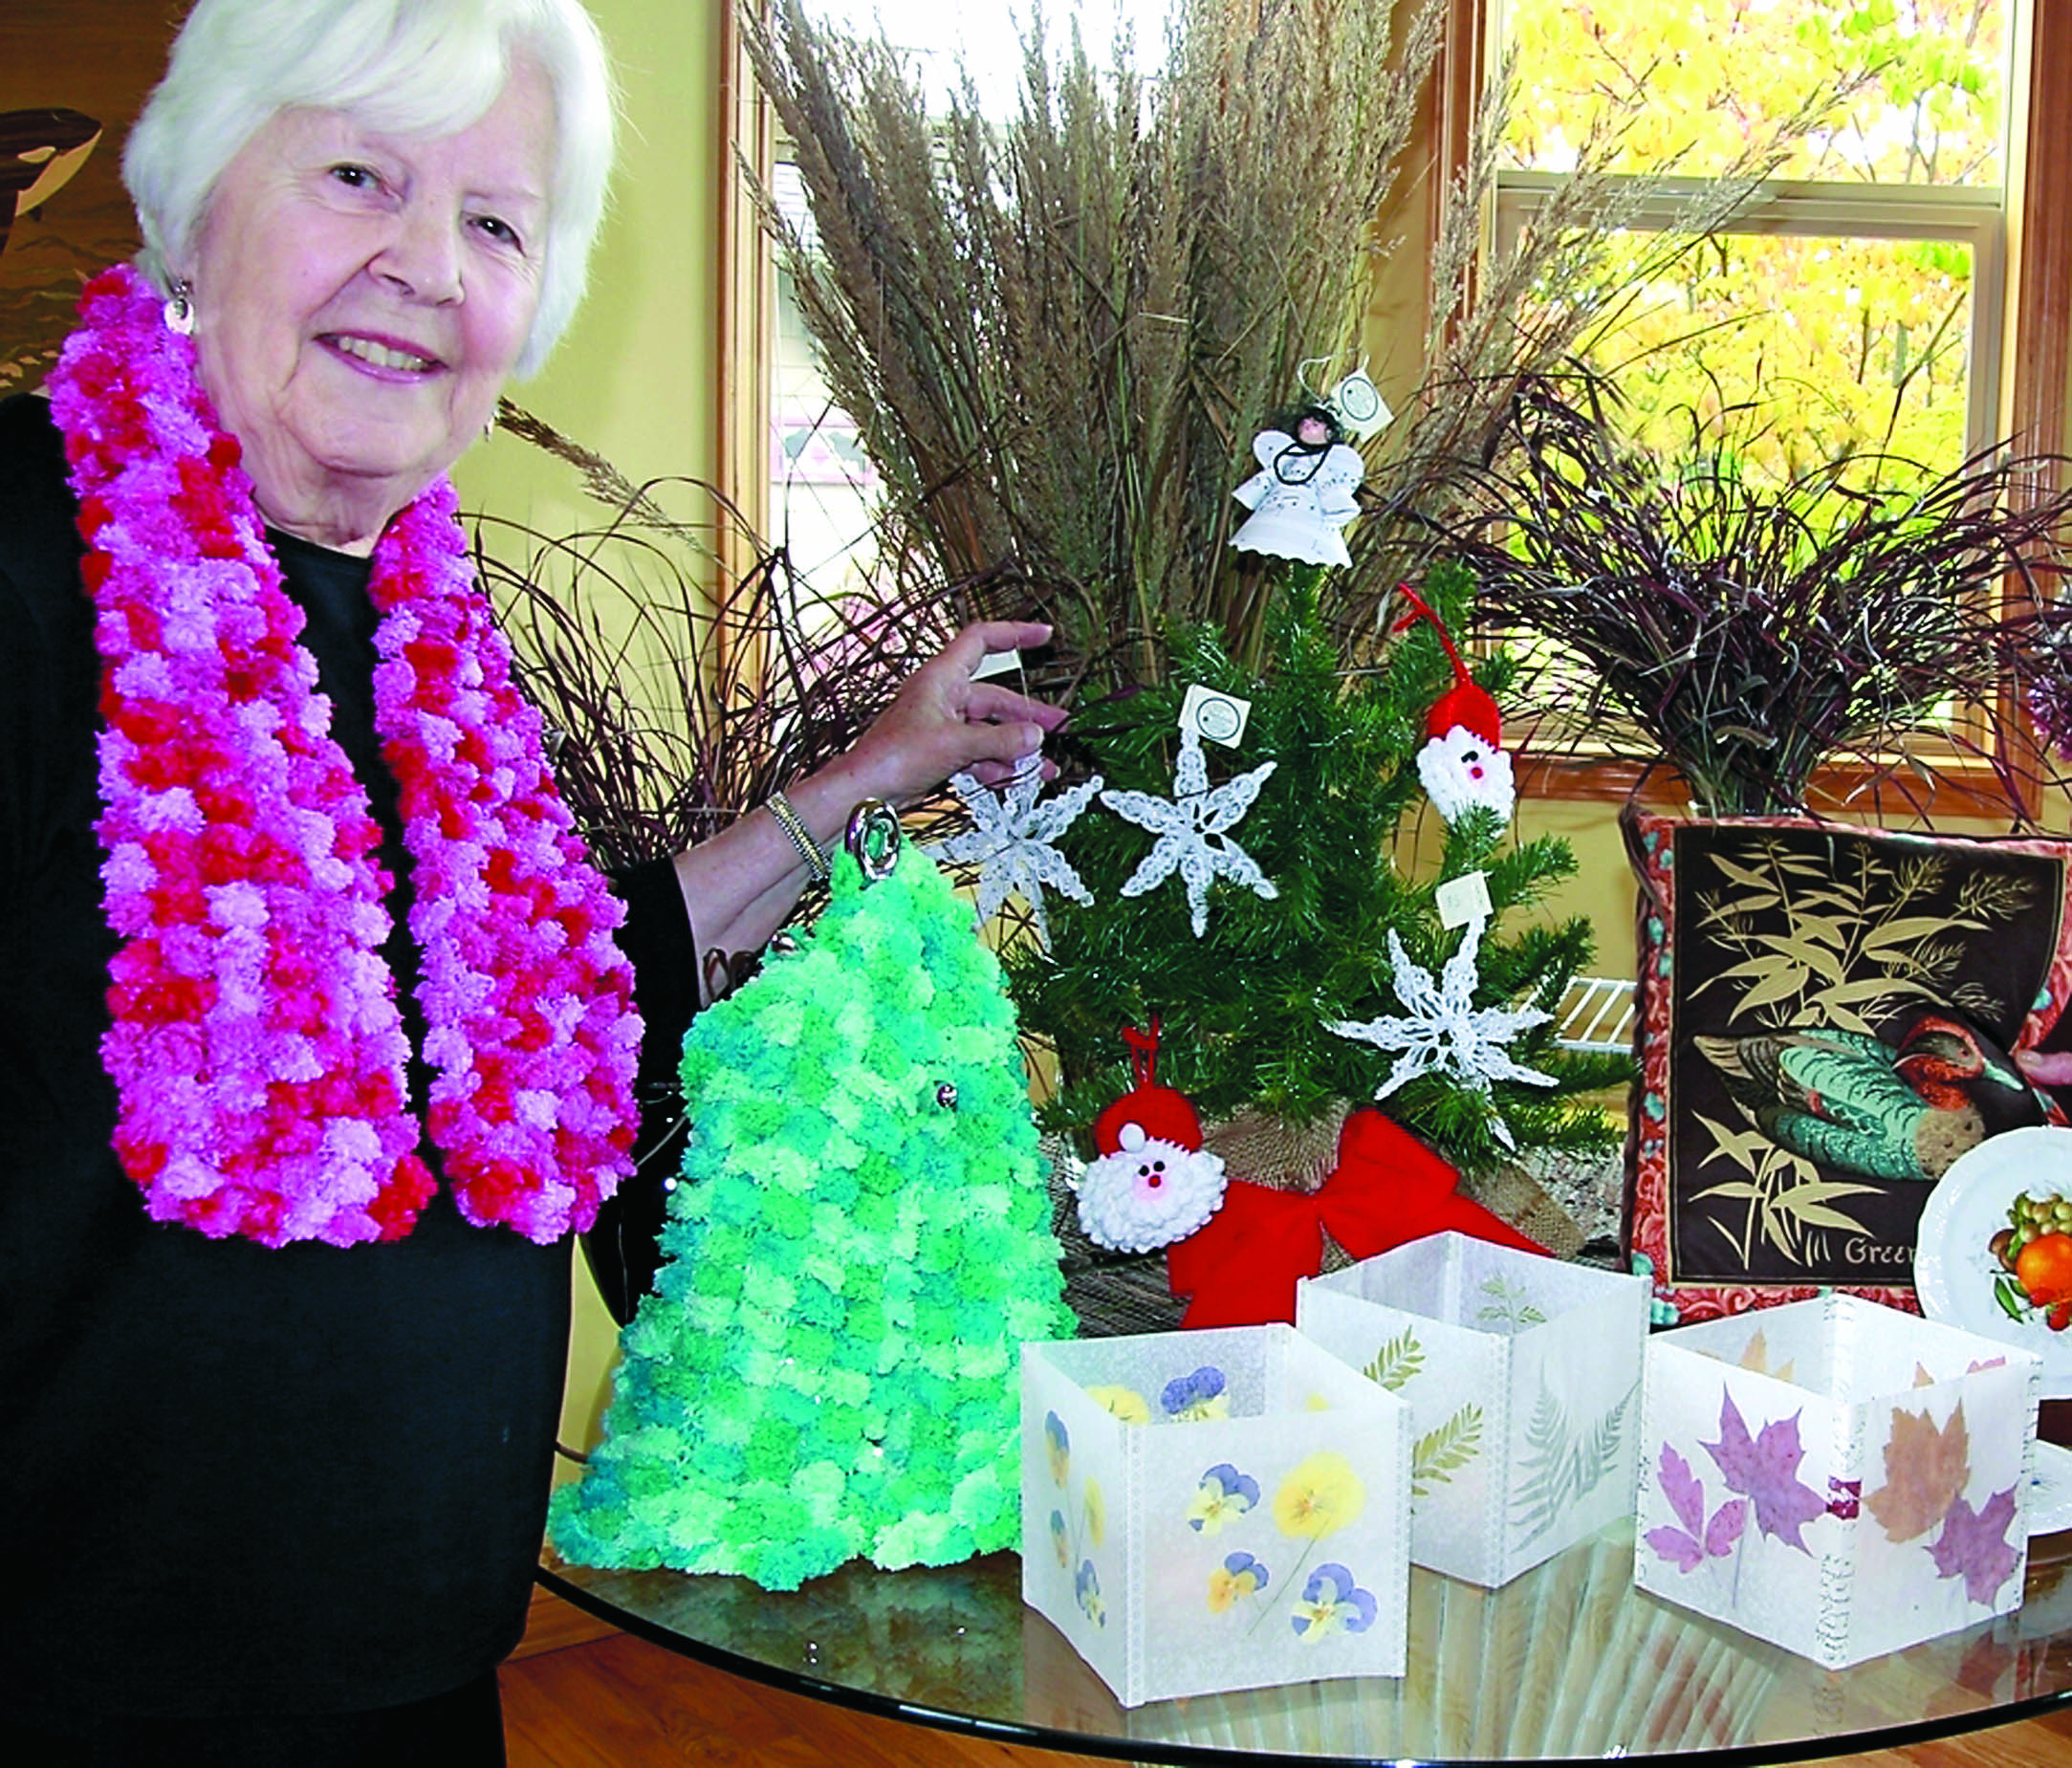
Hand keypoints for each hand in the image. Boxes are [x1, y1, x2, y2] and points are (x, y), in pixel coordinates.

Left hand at [831, 621, 1066, 806]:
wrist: (864, 792)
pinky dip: (997, 765)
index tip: (1044, 635)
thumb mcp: (954, 745)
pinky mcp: (941, 751)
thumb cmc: (892, 757)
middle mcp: (943, 697)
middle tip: (1058, 729)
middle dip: (1028, 716)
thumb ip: (999, 741)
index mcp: (941, 678)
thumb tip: (1034, 737)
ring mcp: (943, 725)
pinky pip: (979, 752)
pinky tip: (1015, 779)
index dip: (1015, 634)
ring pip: (990, 730)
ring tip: (1045, 768)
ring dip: (1017, 749)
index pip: (982, 640)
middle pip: (996, 697)